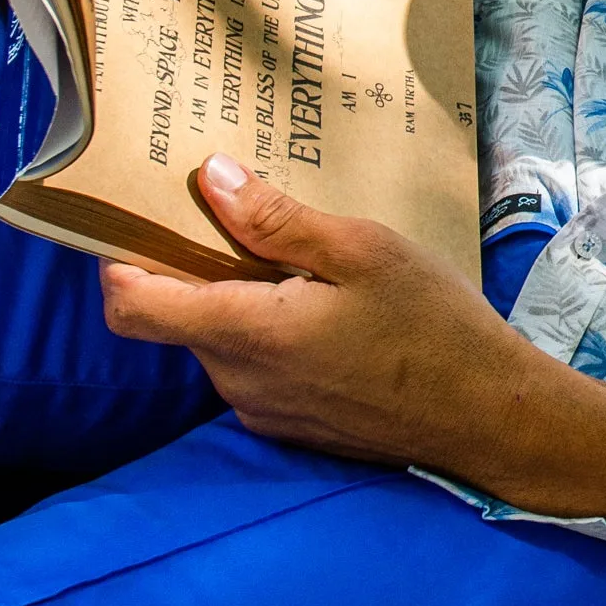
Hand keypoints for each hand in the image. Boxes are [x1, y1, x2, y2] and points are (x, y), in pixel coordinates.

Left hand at [97, 156, 555, 472]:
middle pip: (180, 317)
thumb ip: (277, 221)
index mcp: (249, 332)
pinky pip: (253, 370)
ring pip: (219, 341)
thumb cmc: (432, 324)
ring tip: (306, 264)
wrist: (487, 416)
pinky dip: (269, 334)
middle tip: (248, 217)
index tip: (135, 219)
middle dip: (199, 267)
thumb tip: (208, 178)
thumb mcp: (363, 250)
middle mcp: (239, 381)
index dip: (118, 262)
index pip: (134, 308)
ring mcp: (263, 411)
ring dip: (240, 301)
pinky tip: (329, 314)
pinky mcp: (289, 427)